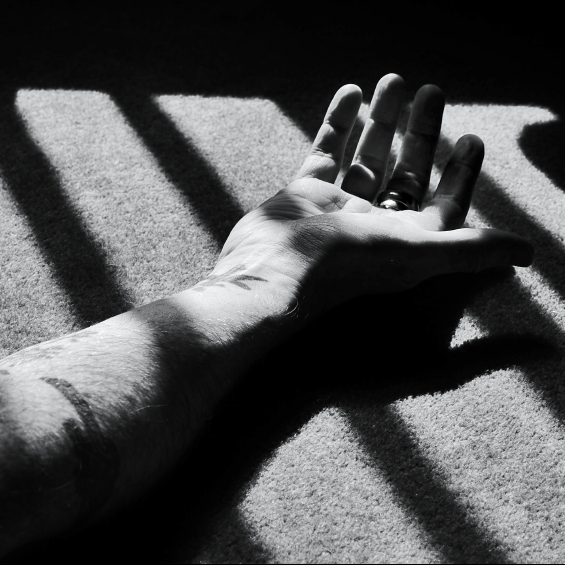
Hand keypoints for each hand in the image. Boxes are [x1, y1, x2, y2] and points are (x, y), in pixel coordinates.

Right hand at [214, 74, 532, 314]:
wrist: (272, 273)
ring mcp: (338, 206)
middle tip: (432, 92)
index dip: (460, 173)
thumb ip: (470, 250)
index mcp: (404, 240)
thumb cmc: (346, 266)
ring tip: (394, 81)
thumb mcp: (418, 254)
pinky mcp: (306, 191)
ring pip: (367, 156)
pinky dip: (339, 121)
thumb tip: (528, 253)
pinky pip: (327, 150)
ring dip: (382, 119)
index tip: (472, 139)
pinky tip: (352, 92)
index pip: (442, 203)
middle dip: (422, 133)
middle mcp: (374, 224)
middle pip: (406, 172)